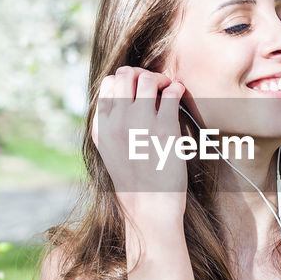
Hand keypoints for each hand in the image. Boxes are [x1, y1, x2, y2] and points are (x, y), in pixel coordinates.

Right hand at [91, 66, 187, 214]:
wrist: (149, 206)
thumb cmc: (133, 180)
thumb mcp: (108, 151)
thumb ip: (108, 125)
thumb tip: (119, 98)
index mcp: (102, 126)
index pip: (108, 84)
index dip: (124, 81)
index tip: (137, 90)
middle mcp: (117, 121)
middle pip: (126, 75)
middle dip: (142, 74)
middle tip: (154, 84)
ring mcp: (140, 122)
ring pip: (148, 79)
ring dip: (161, 78)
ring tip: (168, 88)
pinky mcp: (164, 128)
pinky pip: (170, 92)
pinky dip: (176, 88)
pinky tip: (178, 94)